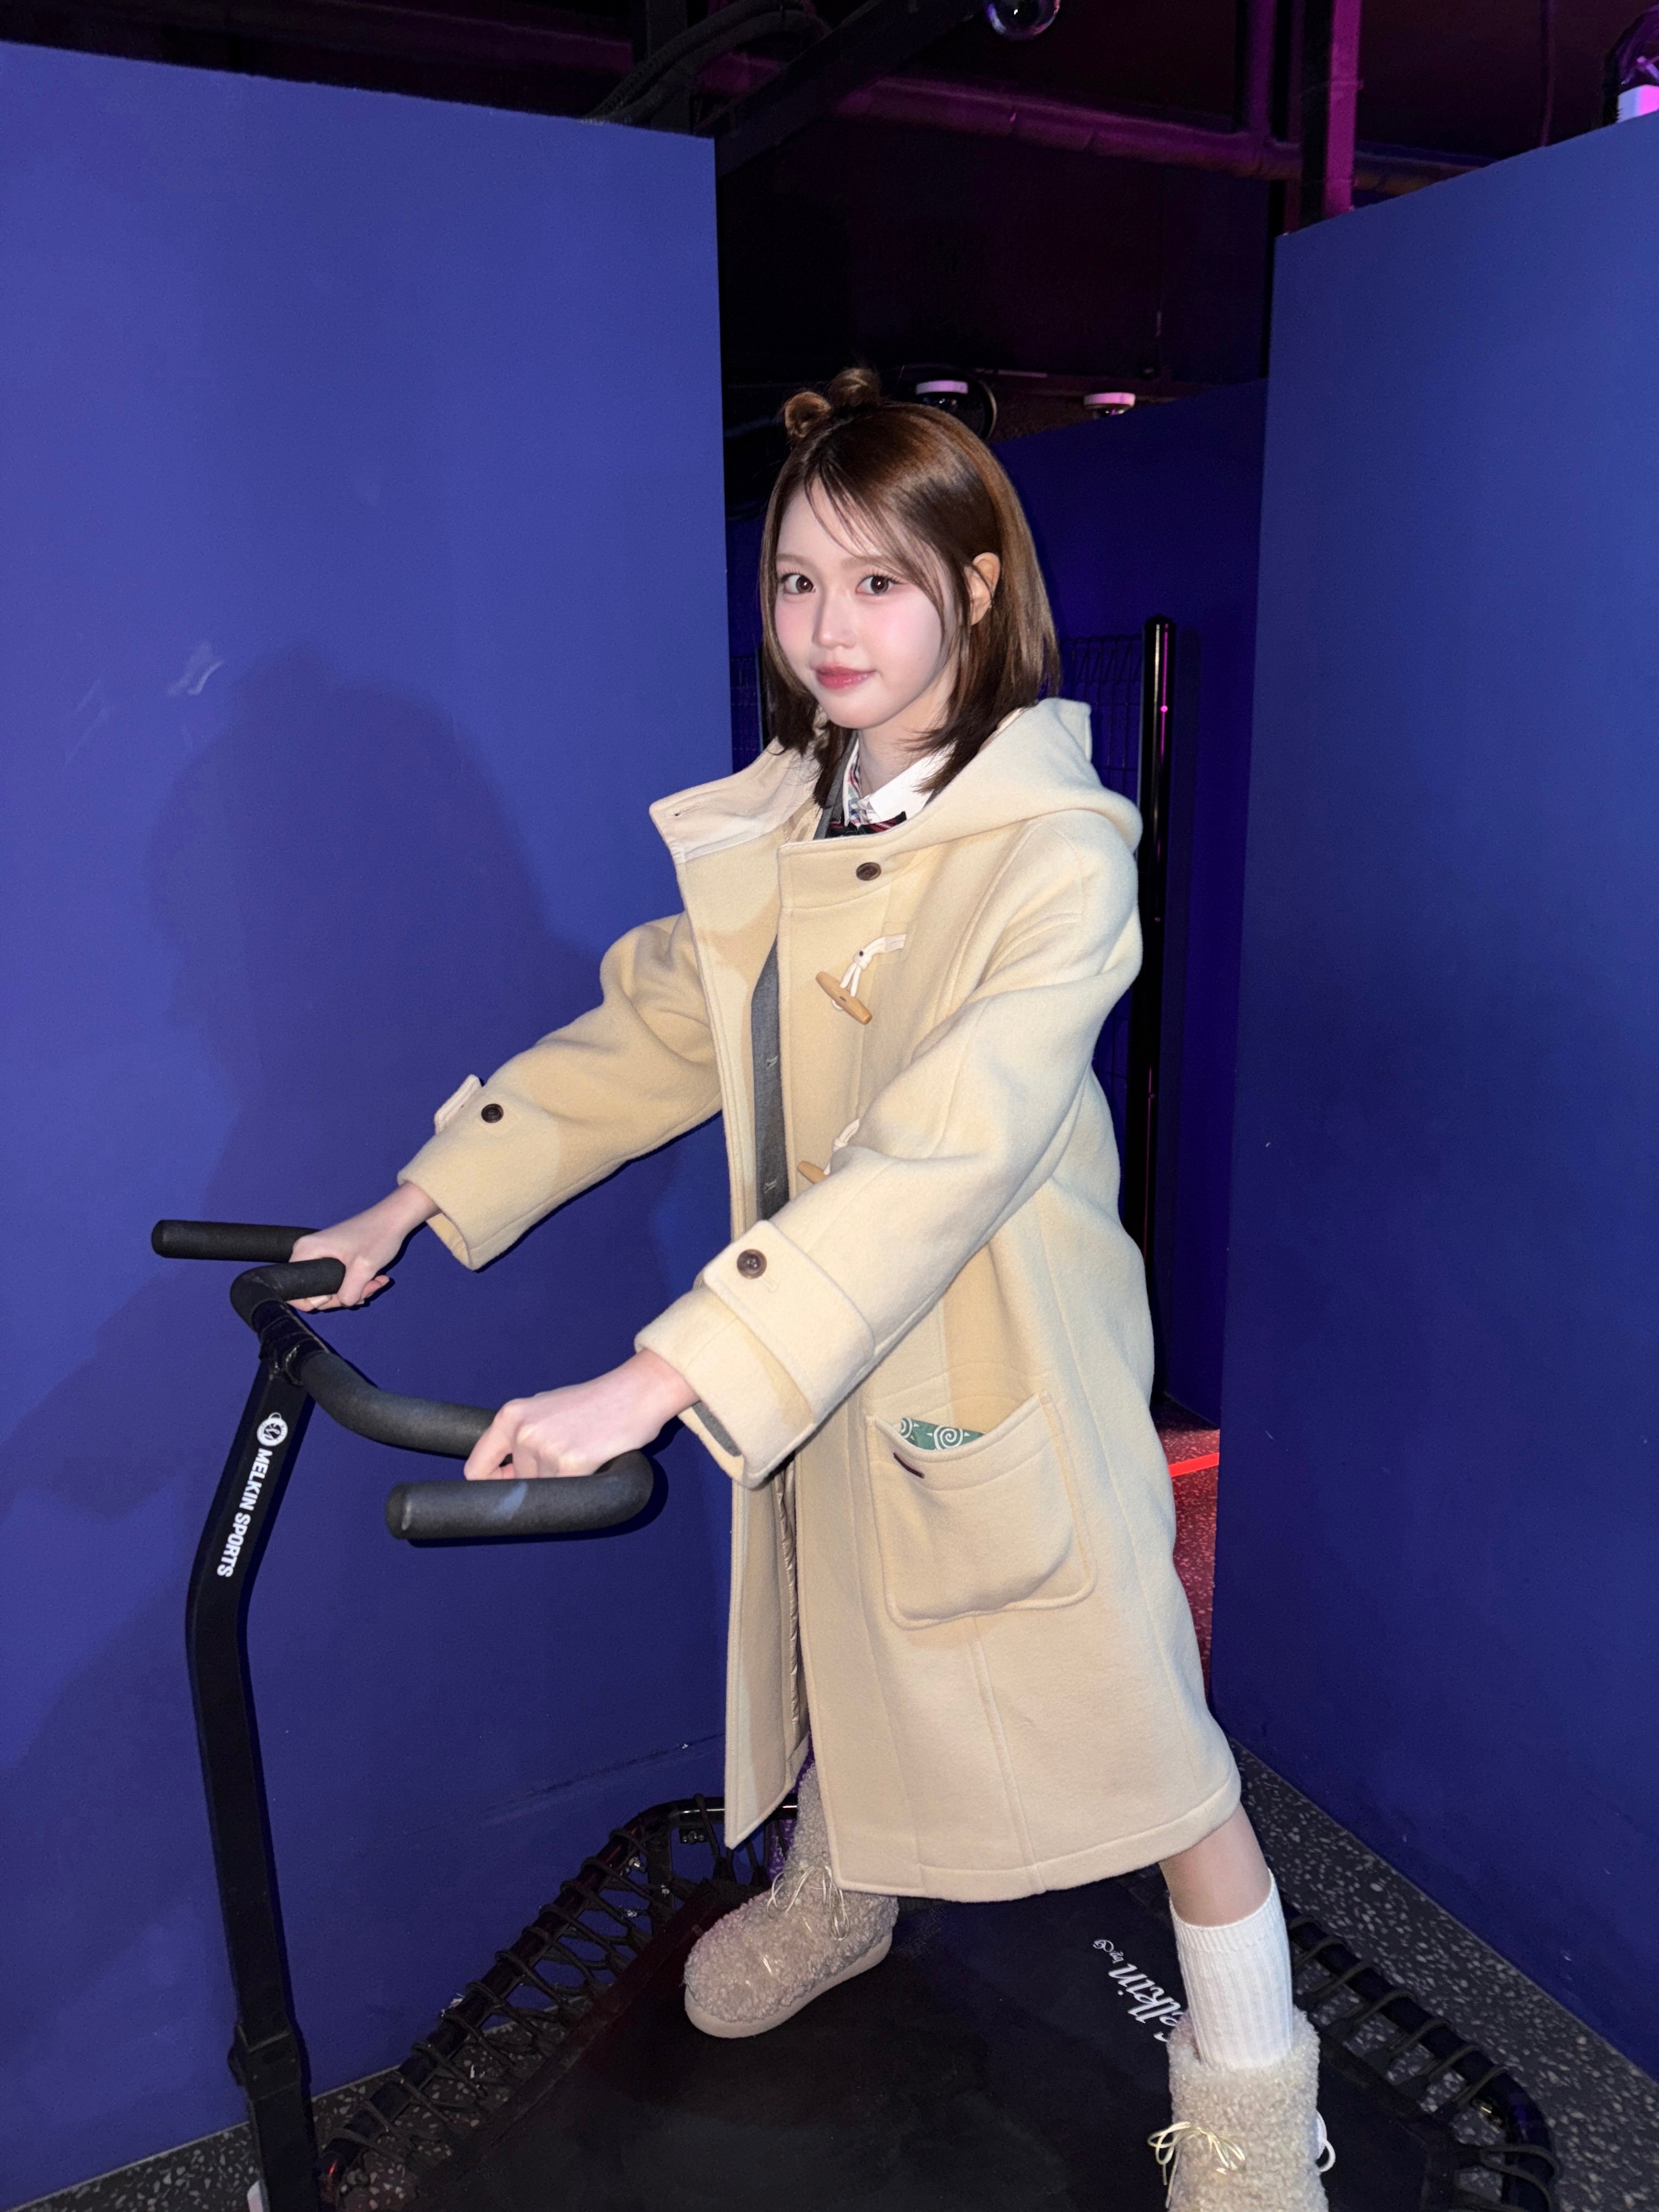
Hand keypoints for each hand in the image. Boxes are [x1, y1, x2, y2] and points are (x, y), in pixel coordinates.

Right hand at [289, 1183, 437, 1308]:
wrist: (393, 1219)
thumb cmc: (377, 1236)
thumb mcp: (363, 1269)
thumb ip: (348, 1293)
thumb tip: (343, 1303)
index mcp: (306, 1251)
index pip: (295, 1291)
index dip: (316, 1301)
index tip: (341, 1296)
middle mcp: (309, 1253)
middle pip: (316, 1292)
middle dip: (344, 1296)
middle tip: (367, 1290)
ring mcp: (322, 1256)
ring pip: (332, 1288)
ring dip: (355, 1291)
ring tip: (376, 1282)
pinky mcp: (334, 1258)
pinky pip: (340, 1281)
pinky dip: (357, 1285)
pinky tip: (375, 1280)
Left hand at [465, 1349, 696, 1481]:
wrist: (637, 1391)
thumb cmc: (595, 1401)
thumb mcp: (546, 1409)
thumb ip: (520, 1436)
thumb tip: (501, 1475)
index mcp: (511, 1416)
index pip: (476, 1468)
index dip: (490, 1484)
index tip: (506, 1488)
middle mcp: (522, 1431)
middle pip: (516, 1484)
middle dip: (539, 1479)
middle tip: (567, 1456)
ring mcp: (545, 1449)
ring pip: (542, 1491)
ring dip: (562, 1482)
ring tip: (584, 1452)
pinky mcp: (571, 1464)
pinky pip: (566, 1494)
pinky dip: (581, 1485)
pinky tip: (594, 1461)